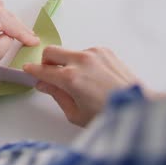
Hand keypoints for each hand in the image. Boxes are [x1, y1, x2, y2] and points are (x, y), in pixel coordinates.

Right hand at [23, 46, 160, 126]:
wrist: (137, 105)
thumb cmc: (108, 114)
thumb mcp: (75, 113)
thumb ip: (56, 95)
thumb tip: (44, 85)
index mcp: (71, 78)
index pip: (42, 70)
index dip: (32, 71)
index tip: (28, 71)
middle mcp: (81, 61)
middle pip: (51, 51)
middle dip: (46, 62)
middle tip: (50, 75)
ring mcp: (94, 53)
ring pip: (69, 52)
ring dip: (68, 63)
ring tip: (80, 82)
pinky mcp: (105, 51)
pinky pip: (85, 53)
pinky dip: (83, 62)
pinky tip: (93, 77)